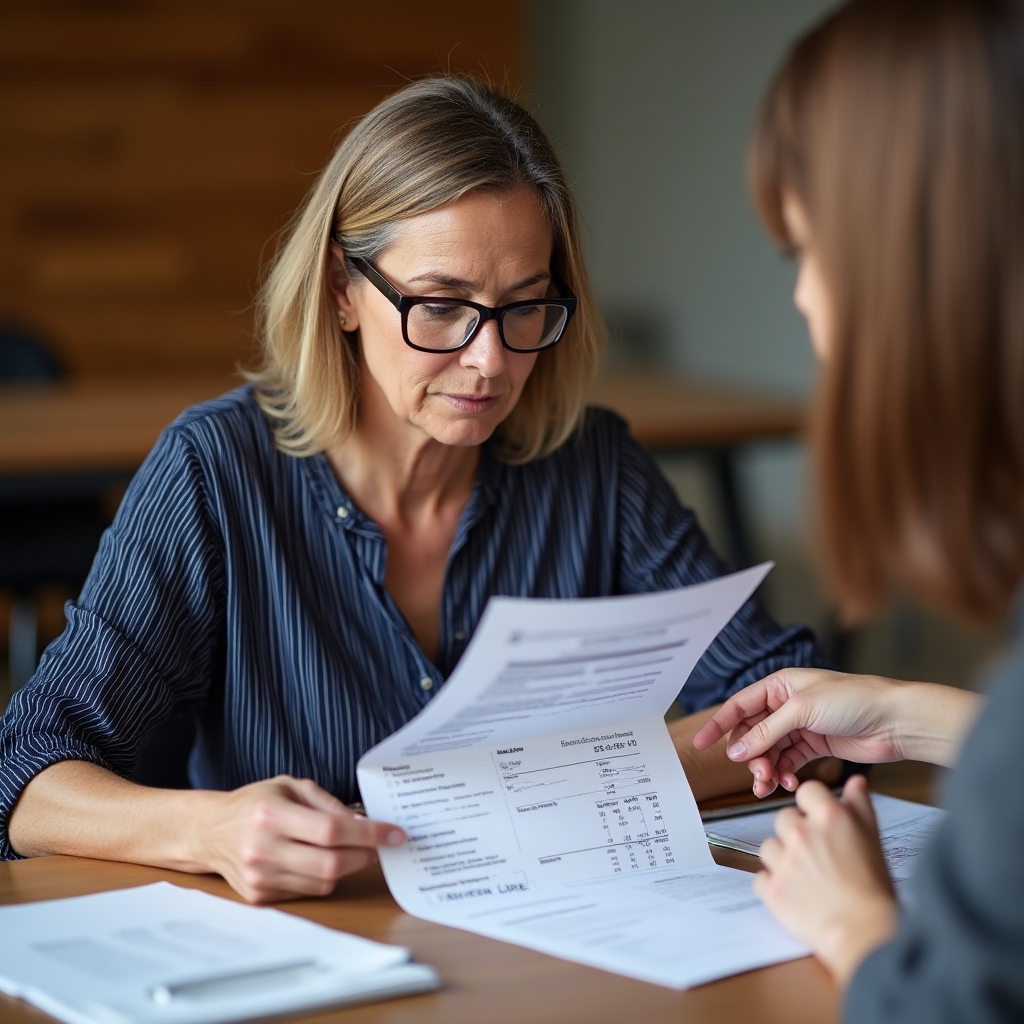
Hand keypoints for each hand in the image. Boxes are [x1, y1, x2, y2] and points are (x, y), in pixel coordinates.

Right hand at [200, 775, 404, 902]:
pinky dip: (320, 877)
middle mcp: (263, 849)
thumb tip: (363, 823)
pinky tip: (313, 860)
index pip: (331, 831)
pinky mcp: (259, 896)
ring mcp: (260, 877)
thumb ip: (328, 804)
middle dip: (363, 855)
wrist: (210, 832)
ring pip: (323, 882)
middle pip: (330, 864)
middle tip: (377, 845)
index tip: (394, 834)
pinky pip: (307, 892)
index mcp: (272, 815)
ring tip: (342, 849)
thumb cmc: (256, 804)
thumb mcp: (291, 787)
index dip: (368, 834)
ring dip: (344, 867)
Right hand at [693, 669, 907, 795]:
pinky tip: (790, 783)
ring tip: (770, 785)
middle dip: (750, 756)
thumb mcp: (803, 711)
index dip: (719, 724)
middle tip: (756, 775)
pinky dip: (786, 774)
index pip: (739, 706)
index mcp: (780, 685)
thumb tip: (737, 749)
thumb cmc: (855, 701)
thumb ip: (767, 731)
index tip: (701, 743)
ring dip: (767, 769)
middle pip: (753, 733)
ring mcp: (801, 726)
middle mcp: (787, 705)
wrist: (896, 721)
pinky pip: (789, 762)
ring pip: (770, 752)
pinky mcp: (815, 746)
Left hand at [755, 777, 896, 986]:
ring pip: (769, 847)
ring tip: (807, 878)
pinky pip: (761, 878)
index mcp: (828, 817)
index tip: (819, 820)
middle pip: (784, 818)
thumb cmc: (873, 888)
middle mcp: (801, 833)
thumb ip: (860, 806)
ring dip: (782, 858)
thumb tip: (855, 782)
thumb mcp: (873, 839)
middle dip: (797, 833)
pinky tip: (795, 894)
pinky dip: (774, 885)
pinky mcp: (772, 888)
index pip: (807, 791)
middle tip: (817, 856)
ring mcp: (783, 861)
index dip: (813, 806)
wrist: (864, 931)